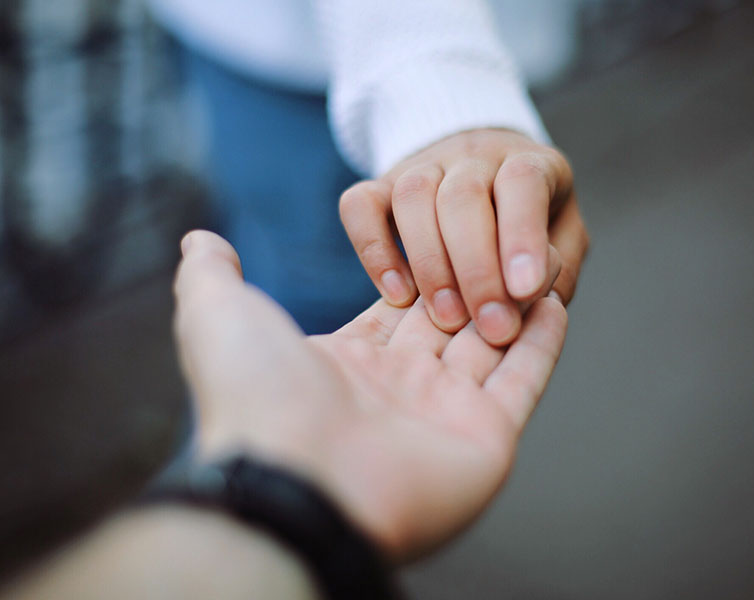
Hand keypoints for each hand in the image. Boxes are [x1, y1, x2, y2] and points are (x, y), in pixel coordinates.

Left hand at [174, 230, 566, 561]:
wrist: (292, 480)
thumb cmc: (254, 397)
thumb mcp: (217, 314)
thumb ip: (212, 275)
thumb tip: (200, 240)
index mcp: (346, 363)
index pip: (396, 307)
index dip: (420, 272)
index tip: (445, 235)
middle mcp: (396, 389)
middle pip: (447, 322)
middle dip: (472, 281)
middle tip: (499, 239)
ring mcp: (443, 414)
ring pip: (491, 346)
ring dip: (511, 303)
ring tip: (535, 260)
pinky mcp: (485, 438)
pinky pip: (522, 380)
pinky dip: (542, 341)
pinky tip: (552, 300)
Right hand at [340, 128, 588, 345]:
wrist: (481, 180)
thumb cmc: (528, 224)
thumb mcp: (562, 239)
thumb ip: (558, 268)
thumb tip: (534, 301)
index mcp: (528, 163)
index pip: (522, 182)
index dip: (522, 235)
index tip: (525, 291)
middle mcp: (473, 156)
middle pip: (463, 196)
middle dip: (474, 267)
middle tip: (487, 326)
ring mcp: (422, 167)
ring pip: (412, 196)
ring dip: (429, 264)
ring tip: (445, 318)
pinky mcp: (380, 186)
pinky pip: (359, 204)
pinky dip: (373, 251)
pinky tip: (396, 295)